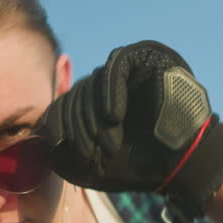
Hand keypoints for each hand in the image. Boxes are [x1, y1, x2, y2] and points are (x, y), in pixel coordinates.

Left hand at [39, 40, 222, 222]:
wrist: (182, 164)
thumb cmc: (139, 166)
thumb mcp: (91, 166)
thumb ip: (62, 152)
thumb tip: (39, 134)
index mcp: (94, 103)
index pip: (64, 104)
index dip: (59, 126)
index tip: (66, 150)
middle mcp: (108, 82)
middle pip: (75, 94)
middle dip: (77, 127)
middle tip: (90, 153)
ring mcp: (127, 66)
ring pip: (92, 83)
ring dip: (94, 117)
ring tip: (109, 143)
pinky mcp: (145, 56)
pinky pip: (116, 66)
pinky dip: (110, 92)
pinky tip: (114, 117)